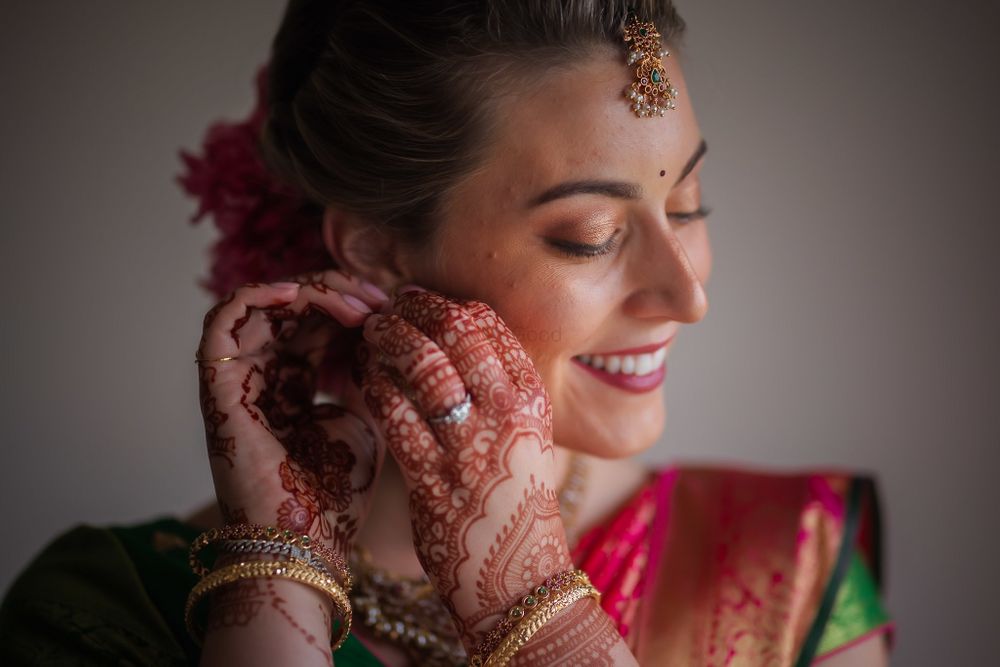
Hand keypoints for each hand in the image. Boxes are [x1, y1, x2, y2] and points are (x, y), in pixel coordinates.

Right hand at [196, 271, 387, 558]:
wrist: (304, 542)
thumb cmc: (336, 494)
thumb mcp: (367, 420)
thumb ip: (369, 375)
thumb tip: (385, 329)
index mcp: (293, 387)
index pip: (317, 325)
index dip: (351, 308)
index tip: (391, 308)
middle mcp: (262, 378)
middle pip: (292, 309)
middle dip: (338, 295)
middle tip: (377, 300)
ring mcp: (238, 379)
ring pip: (264, 305)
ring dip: (310, 291)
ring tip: (353, 302)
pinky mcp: (217, 384)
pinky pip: (224, 320)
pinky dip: (260, 295)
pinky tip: (301, 294)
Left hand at [360, 289, 572, 646]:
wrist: (516, 578)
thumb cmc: (511, 500)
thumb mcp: (522, 434)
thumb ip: (495, 386)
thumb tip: (450, 331)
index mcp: (532, 397)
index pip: (487, 322)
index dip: (444, 302)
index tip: (418, 302)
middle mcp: (507, 413)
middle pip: (456, 329)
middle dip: (414, 310)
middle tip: (388, 310)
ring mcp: (471, 445)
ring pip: (423, 362)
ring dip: (388, 338)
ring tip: (371, 335)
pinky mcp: (433, 478)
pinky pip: (393, 410)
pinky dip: (372, 383)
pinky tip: (363, 378)